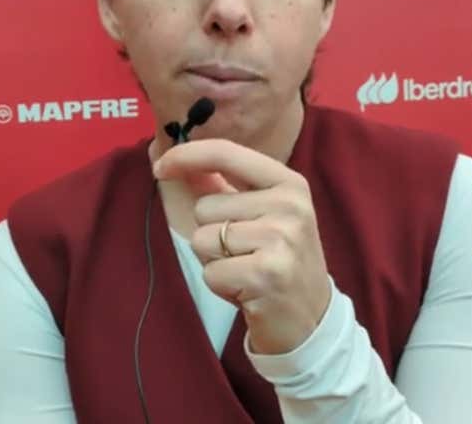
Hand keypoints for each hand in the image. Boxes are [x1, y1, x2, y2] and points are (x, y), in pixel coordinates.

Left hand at [154, 139, 331, 354]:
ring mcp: (282, 238)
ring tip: (247, 270)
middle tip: (246, 253)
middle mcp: (290, 205)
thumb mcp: (262, 216)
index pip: (227, 154)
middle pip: (205, 206)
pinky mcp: (267, 272)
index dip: (187, 156)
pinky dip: (220, 285)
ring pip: (203, 239)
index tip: (161, 167)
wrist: (311, 318)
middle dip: (212, 233)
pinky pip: (210, 271)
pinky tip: (248, 289)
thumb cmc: (278, 262)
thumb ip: (223, 187)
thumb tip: (176, 161)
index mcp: (289, 183)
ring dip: (215, 261)